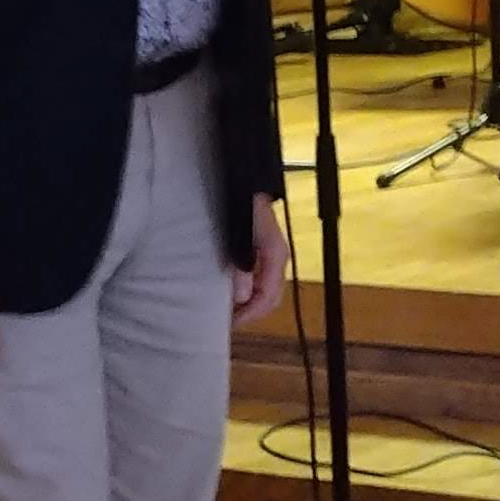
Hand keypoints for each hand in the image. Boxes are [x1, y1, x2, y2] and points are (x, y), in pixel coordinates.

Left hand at [233, 197, 289, 325]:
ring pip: (264, 289)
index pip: (269, 298)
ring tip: (223, 306)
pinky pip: (257, 277)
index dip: (250, 315)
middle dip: (249, 312)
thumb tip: (241, 297)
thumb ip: (242, 264)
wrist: (243, 176)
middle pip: (269, 297)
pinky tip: (226, 287)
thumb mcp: (240, 234)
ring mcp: (269, 253)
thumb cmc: (242, 203)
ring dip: (246, 301)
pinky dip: (244, 288)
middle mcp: (276, 258)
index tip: (228, 324)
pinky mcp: (259, 248)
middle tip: (224, 320)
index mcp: (276, 256)